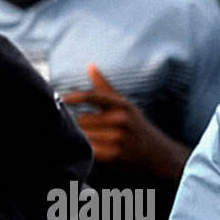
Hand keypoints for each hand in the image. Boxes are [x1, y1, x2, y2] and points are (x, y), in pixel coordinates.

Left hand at [61, 64, 187, 179]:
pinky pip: (90, 149)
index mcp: (122, 104)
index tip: (61, 98)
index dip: (75, 97)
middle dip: (77, 123)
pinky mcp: (114, 154)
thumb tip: (90, 66)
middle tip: (76, 126)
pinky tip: (89, 148)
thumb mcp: (125, 104)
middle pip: (83, 119)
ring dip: (80, 137)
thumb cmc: (135, 125)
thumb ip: (104, 87)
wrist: (157, 153)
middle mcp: (121, 120)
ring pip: (85, 135)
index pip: (94, 96)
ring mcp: (118, 138)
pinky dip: (86, 149)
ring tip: (84, 138)